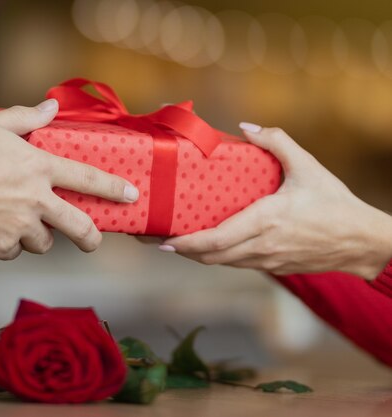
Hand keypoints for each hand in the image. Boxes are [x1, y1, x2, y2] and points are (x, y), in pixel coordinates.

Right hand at [0, 99, 138, 259]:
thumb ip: (24, 118)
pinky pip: (12, 250)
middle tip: (92, 241)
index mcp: (37, 167)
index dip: (112, 187)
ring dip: (36, 235)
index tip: (130, 195)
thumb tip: (50, 107)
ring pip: (42, 242)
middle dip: (90, 236)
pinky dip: (6, 243)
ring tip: (17, 223)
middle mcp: (35, 200)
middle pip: (77, 226)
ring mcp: (19, 227)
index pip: (86, 178)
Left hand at [159, 123, 391, 279]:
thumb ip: (278, 142)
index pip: (215, 239)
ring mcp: (268, 260)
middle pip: (211, 256)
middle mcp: (262, 246)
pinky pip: (238, 264)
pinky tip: (210, 246)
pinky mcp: (275, 267)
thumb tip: (247, 127)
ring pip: (222, 263)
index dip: (186, 243)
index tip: (164, 241)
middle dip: (182, 250)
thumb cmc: (336, 204)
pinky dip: (218, 257)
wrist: (363, 242)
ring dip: (198, 255)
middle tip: (160, 240)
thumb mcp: (308, 167)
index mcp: (266, 221)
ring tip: (178, 242)